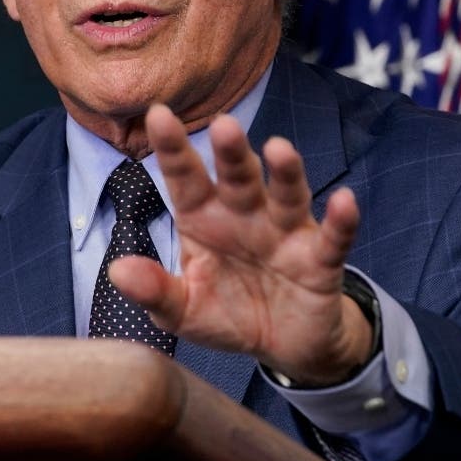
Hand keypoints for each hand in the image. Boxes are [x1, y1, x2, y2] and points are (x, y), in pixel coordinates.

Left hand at [109, 103, 372, 385]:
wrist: (283, 345)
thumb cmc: (226, 312)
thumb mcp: (183, 310)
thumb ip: (154, 290)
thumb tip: (116, 271)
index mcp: (203, 218)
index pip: (185, 178)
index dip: (172, 148)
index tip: (157, 114)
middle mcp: (244, 214)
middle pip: (237, 177)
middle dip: (231, 152)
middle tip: (223, 125)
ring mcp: (284, 233)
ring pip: (286, 195)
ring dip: (285, 173)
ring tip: (279, 148)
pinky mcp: (320, 260)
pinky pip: (332, 238)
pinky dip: (339, 220)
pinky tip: (344, 201)